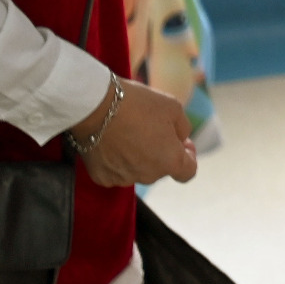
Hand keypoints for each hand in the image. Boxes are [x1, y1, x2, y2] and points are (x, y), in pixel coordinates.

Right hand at [70, 77, 197, 187]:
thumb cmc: (138, 104)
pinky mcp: (102, 177)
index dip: (189, 157)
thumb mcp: (173, 107)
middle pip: (161, 168)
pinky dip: (118, 160)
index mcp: (170, 161)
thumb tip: (180, 141)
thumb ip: (183, 128)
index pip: (188, 172)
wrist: (95, 107)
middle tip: (152, 128)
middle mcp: (148, 176)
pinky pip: (117, 171)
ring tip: (130, 131)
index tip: (183, 142)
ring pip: (139, 170)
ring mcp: (123, 179)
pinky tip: (113, 141)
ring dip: (140, 157)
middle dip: (162, 152)